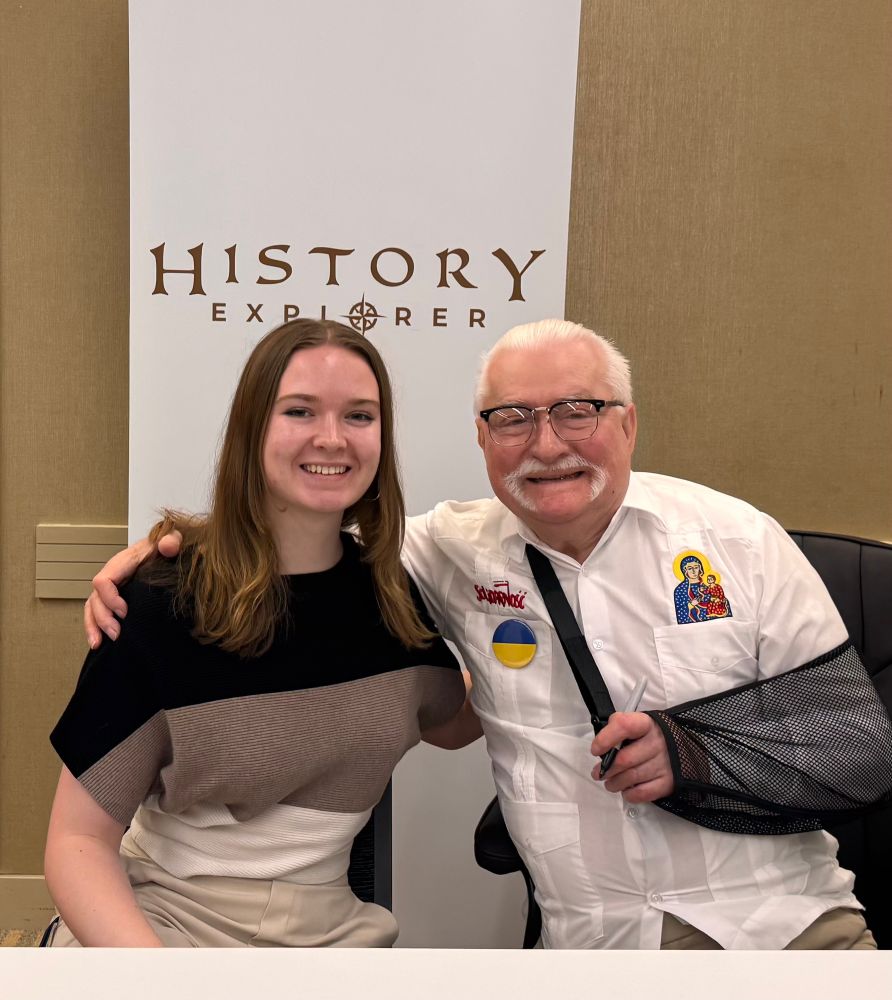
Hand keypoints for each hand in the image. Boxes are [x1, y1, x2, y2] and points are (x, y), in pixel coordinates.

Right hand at [83, 530, 181, 647]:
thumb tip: (168, 546)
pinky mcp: (116, 596)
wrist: (170, 548)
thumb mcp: (173, 538)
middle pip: (96, 598)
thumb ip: (172, 540)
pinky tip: (99, 643)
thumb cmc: (168, 544)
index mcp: (123, 562)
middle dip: (103, 619)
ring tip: (99, 644)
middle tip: (118, 635)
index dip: (110, 598)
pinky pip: (98, 611)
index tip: (125, 612)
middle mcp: (113, 575)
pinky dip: (95, 627)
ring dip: (94, 626)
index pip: (104, 580)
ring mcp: (113, 587)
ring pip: (92, 607)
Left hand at [590, 712, 673, 802]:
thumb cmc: (648, 736)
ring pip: (631, 777)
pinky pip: (643, 793)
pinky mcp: (668, 782)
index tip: (596, 750)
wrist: (680, 746)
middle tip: (598, 773)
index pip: (624, 726)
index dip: (606, 739)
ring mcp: (664, 763)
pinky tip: (626, 790)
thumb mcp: (634, 723)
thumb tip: (601, 748)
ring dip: (615, 784)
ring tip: (610, 783)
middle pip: (624, 759)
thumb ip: (616, 729)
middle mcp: (657, 742)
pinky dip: (630, 794)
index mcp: (645, 724)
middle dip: (606, 770)